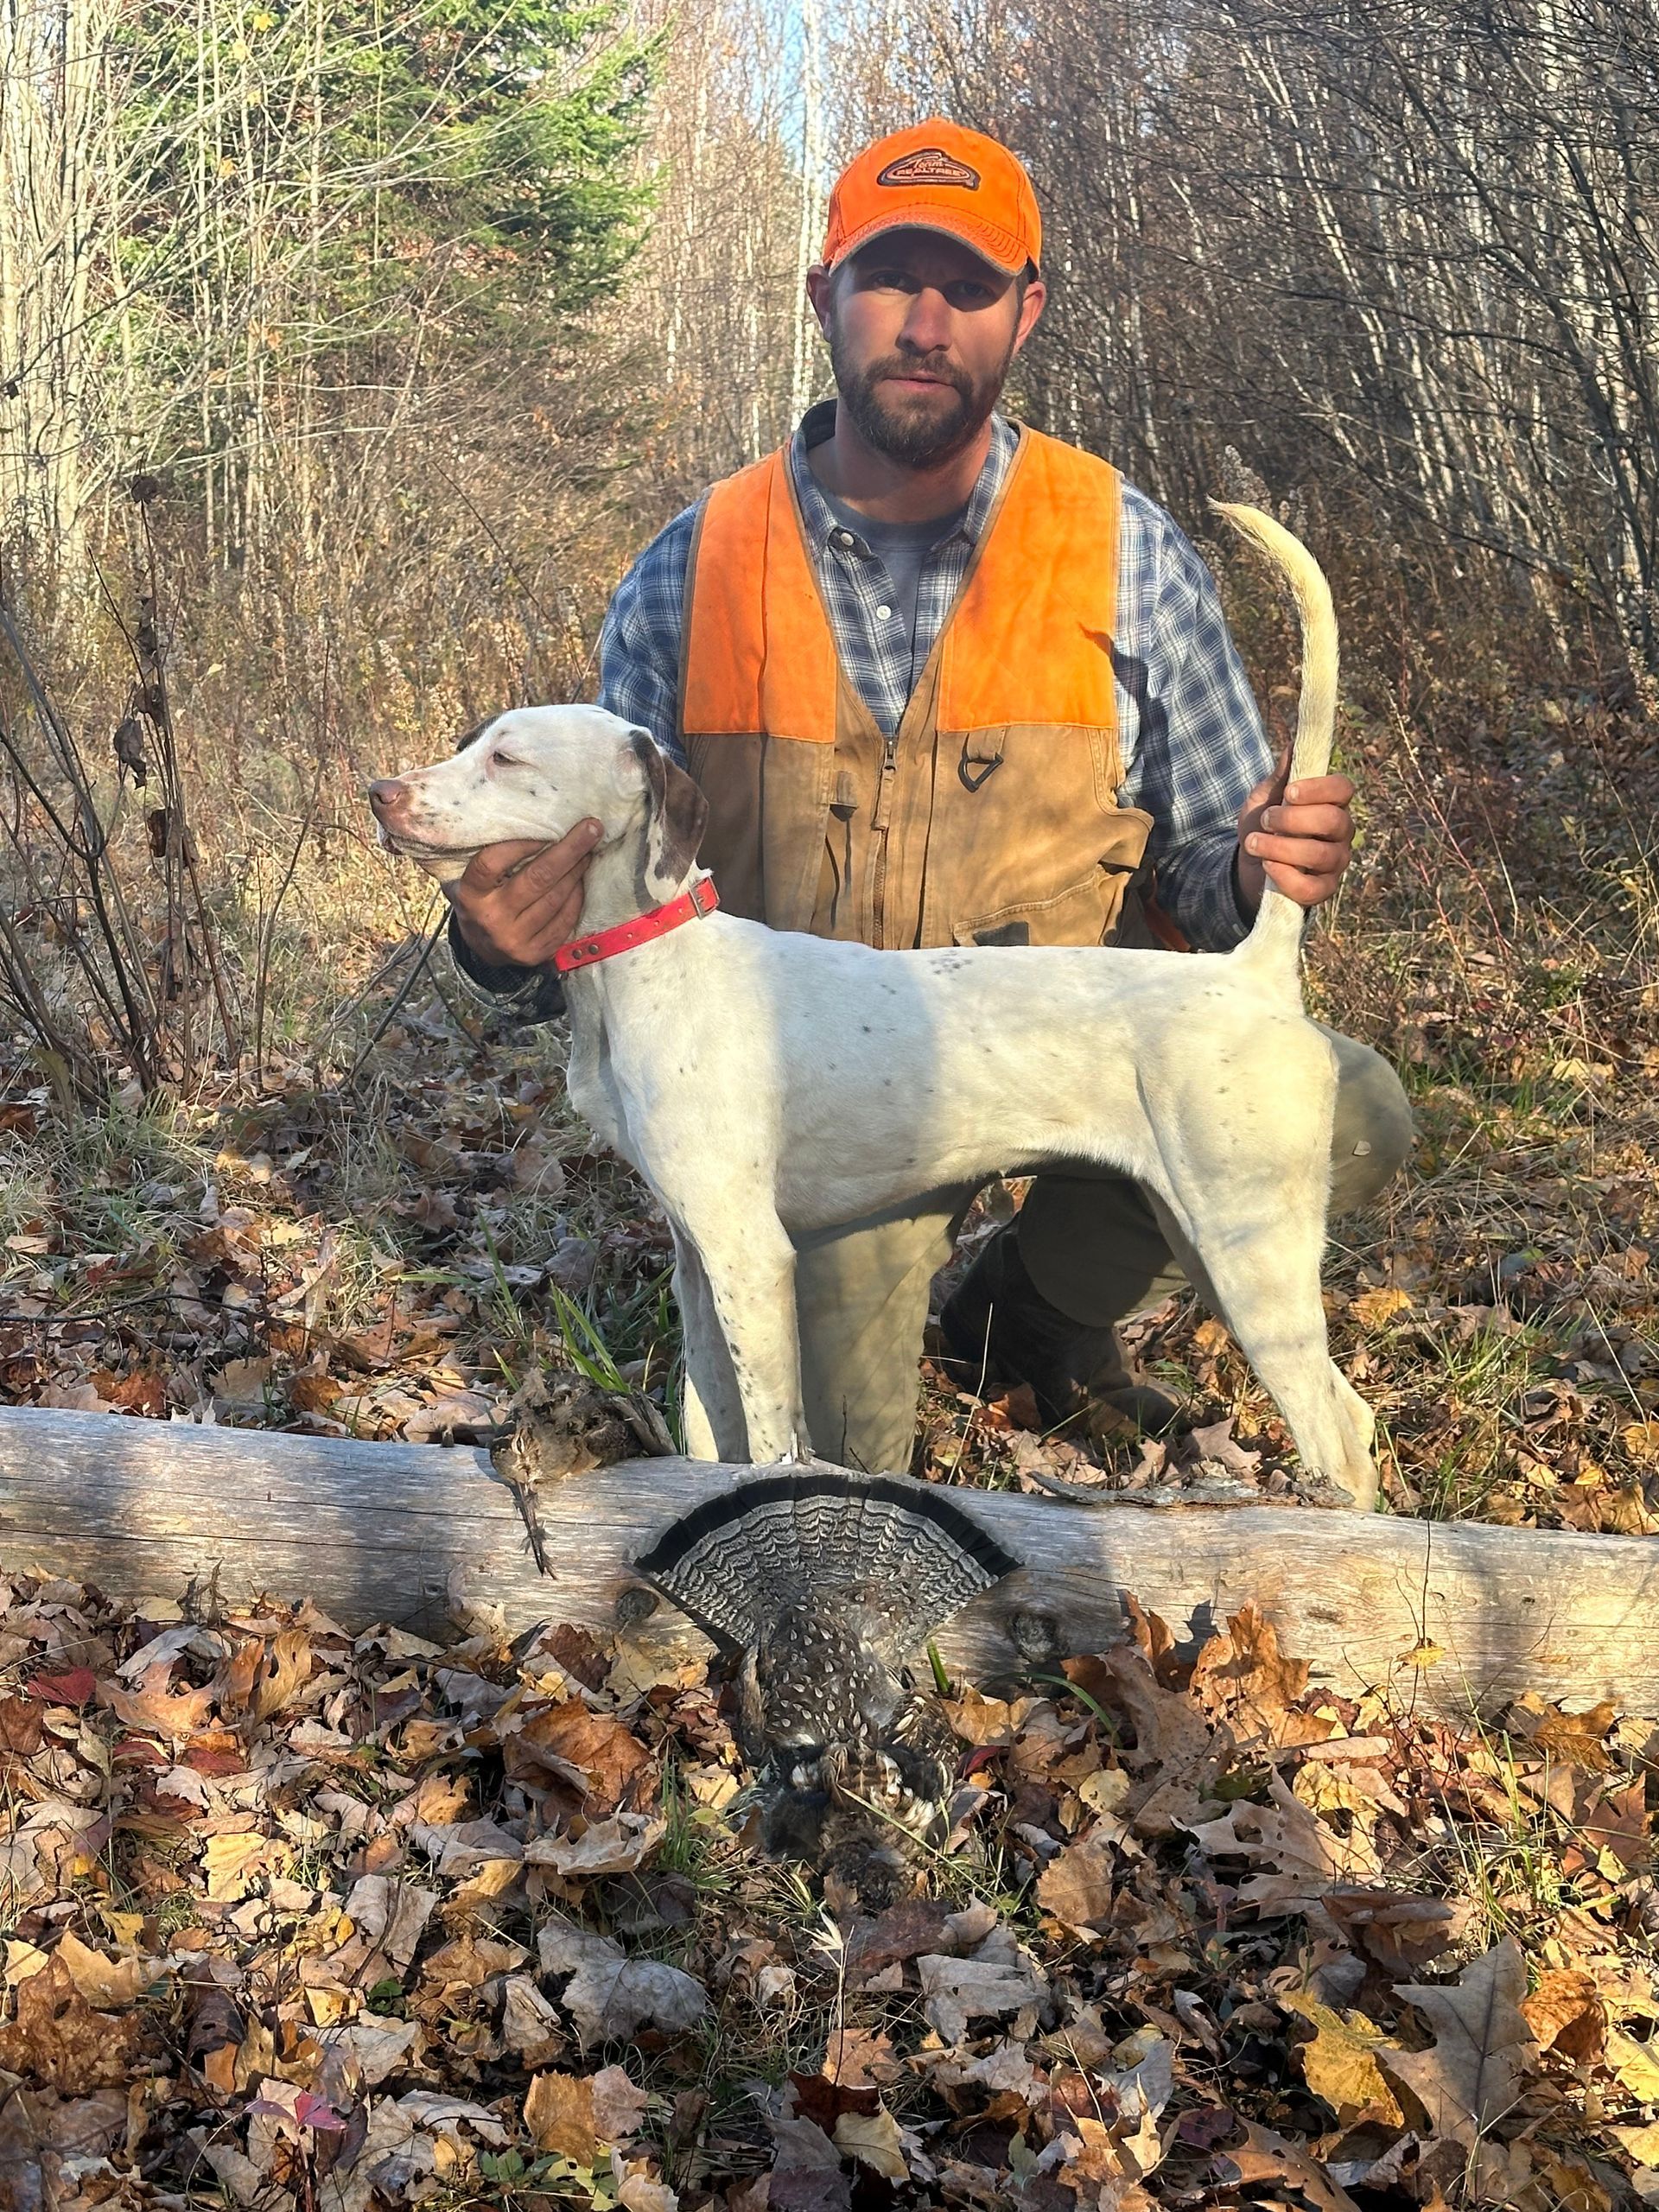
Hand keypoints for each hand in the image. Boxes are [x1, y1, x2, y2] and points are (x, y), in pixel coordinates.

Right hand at [445, 821, 600, 968]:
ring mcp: (514, 940)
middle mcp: (491, 918)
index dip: (519, 845)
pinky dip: (576, 898)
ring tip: (588, 852)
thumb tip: (526, 818)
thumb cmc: (482, 900)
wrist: (481, 949)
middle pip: (536, 879)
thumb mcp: (472, 880)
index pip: (491, 863)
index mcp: (470, 895)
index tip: (545, 830)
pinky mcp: (535, 953)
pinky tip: (580, 882)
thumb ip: (488, 856)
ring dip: (576, 872)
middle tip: (591, 829)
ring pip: (555, 899)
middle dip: (568, 851)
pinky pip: (564, 921)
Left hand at [1235, 757, 1354, 913]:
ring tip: (1253, 843)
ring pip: (1320, 855)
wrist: (1247, 864)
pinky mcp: (1322, 890)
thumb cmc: (1263, 825)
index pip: (1343, 789)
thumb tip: (1294, 744)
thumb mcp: (1266, 796)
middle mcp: (1341, 833)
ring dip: (1281, 847)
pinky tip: (1267, 866)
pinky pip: (1312, 888)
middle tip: (1265, 820)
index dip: (1318, 788)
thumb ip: (1282, 774)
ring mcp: (1334, 863)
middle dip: (1293, 819)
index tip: (1288, 792)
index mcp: (1332, 803)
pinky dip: (1286, 877)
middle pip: (1334, 821)